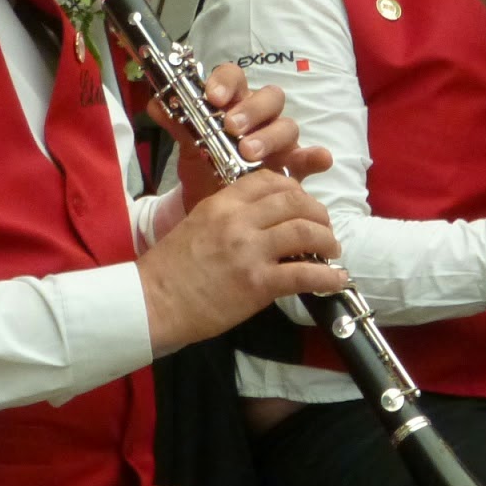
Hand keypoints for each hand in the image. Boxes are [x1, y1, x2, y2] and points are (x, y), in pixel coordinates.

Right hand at [135, 168, 347, 355]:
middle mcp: (239, 221)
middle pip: (296, 203)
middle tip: (324, 228)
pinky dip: (327, 276)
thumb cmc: (171, 270)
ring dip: (328, 241)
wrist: (149, 304)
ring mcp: (250, 252)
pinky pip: (305, 274)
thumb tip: (267, 217)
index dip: (295, 190)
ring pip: (307, 232)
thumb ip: (231, 216)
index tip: (304, 204)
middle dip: (319, 214)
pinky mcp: (258, 283)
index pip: (271, 181)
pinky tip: (336, 279)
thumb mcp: (198, 224)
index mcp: (223, 203)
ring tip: (331, 250)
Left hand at [164, 64, 331, 212]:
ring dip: (271, 136)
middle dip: (251, 110)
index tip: (213, 98)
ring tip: (250, 155)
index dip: (226, 82)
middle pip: (269, 98)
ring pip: (287, 126)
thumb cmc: (206, 164)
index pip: (235, 78)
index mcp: (234, 103)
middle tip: (232, 129)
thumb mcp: (189, 146)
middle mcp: (261, 118)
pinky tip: (318, 159)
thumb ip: (178, 125)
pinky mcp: (293, 166)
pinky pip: (309, 158)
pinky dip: (316, 156)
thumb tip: (157, 105)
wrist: (214, 202)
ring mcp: (280, 142)